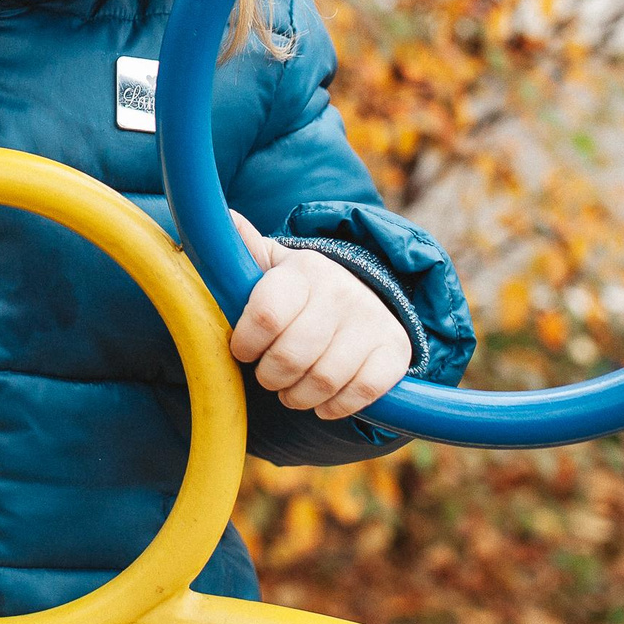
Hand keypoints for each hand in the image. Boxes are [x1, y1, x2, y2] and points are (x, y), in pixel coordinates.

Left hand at [226, 212, 411, 420]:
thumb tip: (228, 217)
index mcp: (304, 269)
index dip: (246, 343)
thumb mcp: (270, 266)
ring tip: (290, 391)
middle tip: (268, 376)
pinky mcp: (396, 350)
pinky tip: (322, 402)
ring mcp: (372, 320)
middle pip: (290, 357)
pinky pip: (362, 392)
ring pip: (323, 380)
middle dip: (270, 377)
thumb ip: (243, 249)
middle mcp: (341, 290)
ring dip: (298, 397)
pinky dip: (335, 407)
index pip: (266, 315)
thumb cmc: (299, 291)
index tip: (243, 349)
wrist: (363, 297)